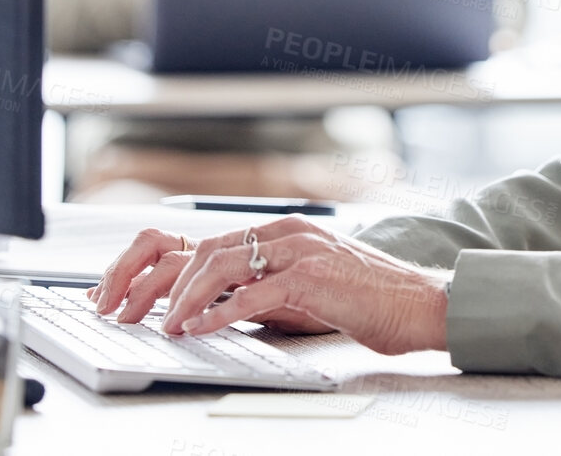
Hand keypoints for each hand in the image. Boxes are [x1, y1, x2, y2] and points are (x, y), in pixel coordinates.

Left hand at [84, 224, 345, 336]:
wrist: (420, 302)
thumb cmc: (371, 299)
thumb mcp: (312, 284)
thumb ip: (271, 285)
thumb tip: (226, 306)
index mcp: (285, 232)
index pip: (213, 244)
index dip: (174, 271)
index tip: (147, 298)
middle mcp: (288, 234)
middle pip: (207, 250)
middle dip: (165, 283)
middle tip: (139, 312)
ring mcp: (300, 252)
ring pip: (223, 266)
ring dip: (186, 299)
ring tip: (166, 325)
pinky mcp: (312, 278)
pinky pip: (253, 294)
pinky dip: (219, 313)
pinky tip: (199, 329)